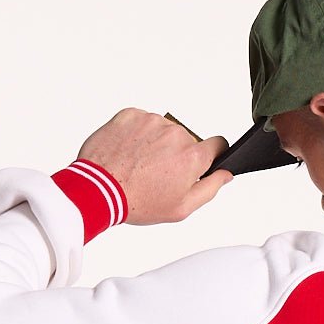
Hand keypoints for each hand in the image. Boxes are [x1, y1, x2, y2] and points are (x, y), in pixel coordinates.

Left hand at [76, 108, 231, 224]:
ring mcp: (151, 121)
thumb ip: (210, 189)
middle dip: (177, 154)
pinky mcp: (130, 114)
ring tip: (139, 165)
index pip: (218, 144)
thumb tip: (225, 174)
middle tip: (158, 175)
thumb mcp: (181, 208)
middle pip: (186, 140)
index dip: (212, 155)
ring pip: (163, 130)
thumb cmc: (139, 202)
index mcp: (192, 156)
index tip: (201, 163)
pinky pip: (141, 122)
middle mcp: (175, 133)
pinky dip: (137, 135)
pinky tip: (128, 154)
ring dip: (156, 144)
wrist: (98, 189)